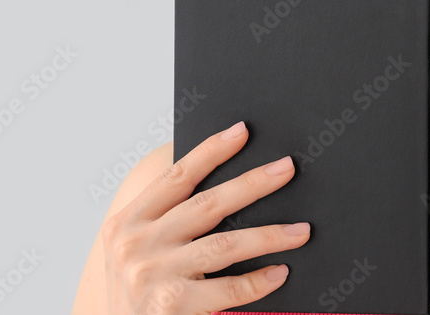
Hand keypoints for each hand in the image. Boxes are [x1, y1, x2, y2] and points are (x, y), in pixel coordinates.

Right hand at [101, 121, 310, 313]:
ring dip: (269, 235)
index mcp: (127, 223)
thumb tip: (230, 190)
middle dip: (252, 184)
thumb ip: (167, 223)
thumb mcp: (136, 254)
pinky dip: (258, 280)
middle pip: (207, 204)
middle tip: (286, 168)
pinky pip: (228, 288)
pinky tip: (280, 272)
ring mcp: (151, 276)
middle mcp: (135, 245)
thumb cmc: (138, 299)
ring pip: (224, 244)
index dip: (211, 151)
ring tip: (301, 230)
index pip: (176, 176)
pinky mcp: (169, 307)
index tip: (242, 131)